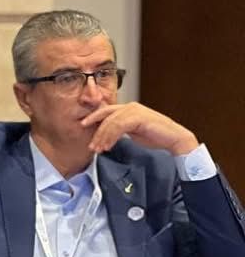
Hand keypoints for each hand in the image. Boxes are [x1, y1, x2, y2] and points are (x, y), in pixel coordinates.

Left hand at [81, 102, 198, 156]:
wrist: (173, 139)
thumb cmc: (154, 135)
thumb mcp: (132, 131)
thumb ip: (119, 128)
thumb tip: (105, 134)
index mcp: (128, 108)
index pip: (105, 111)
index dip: (93, 117)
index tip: (83, 126)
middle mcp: (130, 107)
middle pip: (105, 116)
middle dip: (96, 131)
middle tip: (92, 146)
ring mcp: (135, 111)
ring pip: (111, 123)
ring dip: (103, 137)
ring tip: (99, 149)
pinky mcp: (139, 118)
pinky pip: (119, 127)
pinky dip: (111, 137)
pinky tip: (108, 146)